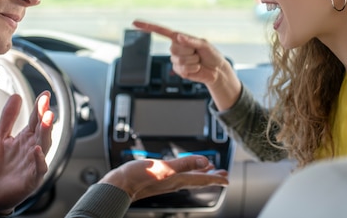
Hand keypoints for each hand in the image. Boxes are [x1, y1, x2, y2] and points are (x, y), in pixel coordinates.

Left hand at [0, 91, 54, 213]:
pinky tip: (36, 150)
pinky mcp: (31, 179)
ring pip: (44, 146)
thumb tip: (16, 95)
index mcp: (26, 138)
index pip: (36, 119)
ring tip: (46, 121)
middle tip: (47, 106)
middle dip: (45, 118)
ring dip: (46, 134)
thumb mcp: (0, 137)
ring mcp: (34, 163)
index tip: (44, 94)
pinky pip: (39, 168)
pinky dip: (39, 159)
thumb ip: (8, 117)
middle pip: (42, 131)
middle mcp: (33, 148)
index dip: (40, 107)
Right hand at [100, 155, 228, 201]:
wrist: (119, 185)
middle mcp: (174, 182)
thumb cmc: (138, 177)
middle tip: (223, 175)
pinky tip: (184, 169)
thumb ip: (184, 164)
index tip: (227, 179)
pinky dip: (186, 172)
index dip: (215, 178)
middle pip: (198, 180)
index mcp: (178, 179)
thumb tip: (205, 161)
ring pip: (189, 178)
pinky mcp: (158, 179)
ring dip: (200, 174)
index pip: (201, 179)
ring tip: (209, 170)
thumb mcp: (164, 168)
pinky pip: (178, 176)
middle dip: (211, 177)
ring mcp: (166, 182)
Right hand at [132, 20, 227, 85]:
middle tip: (197, 53)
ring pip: (179, 60)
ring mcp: (176, 59)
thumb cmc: (212, 55)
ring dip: (192, 61)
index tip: (135, 22)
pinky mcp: (179, 70)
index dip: (148, 27)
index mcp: (180, 38)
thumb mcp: (205, 44)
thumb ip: (192, 40)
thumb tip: (179, 37)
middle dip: (190, 51)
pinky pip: (182, 69)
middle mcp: (176, 48)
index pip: (161, 31)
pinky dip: (192, 69)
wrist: (216, 71)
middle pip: (174, 48)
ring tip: (198, 61)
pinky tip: (196, 68)